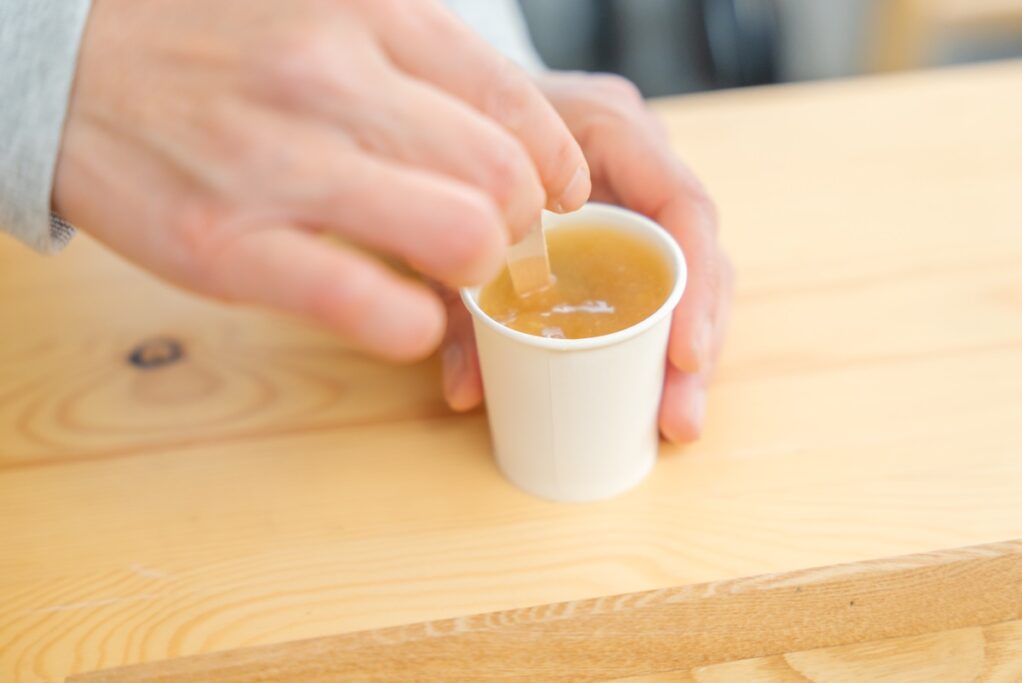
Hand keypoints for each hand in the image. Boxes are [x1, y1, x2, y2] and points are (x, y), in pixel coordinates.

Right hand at [54, 0, 590, 360]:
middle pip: (504, 179)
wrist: (68, 66)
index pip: (517, 106)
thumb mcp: (328, 17)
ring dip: (482, 278)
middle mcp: (332, 77)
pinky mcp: (227, 244)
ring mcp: (279, 163)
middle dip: (527, 234)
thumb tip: (513, 136)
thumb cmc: (218, 50)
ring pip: (461, 235)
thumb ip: (418, 65)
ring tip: (457, 281)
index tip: (556, 200)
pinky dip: (415, 326)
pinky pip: (370, 303)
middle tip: (507, 252)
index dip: (557, 170)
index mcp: (370, 15)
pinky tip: (408, 318)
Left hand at [441, 72, 732, 442]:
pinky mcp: (630, 228)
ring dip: (686, 356)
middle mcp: (643, 161)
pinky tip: (654, 396)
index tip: (685, 357)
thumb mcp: (456, 209)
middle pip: (700, 257)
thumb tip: (467, 394)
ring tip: (674, 423)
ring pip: (689, 279)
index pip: (684, 206)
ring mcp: (642, 195)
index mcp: (612, 130)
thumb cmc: (459, 141)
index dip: (695, 286)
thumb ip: (458, 295)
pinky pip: (660, 283)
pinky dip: (657, 339)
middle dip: (696, 345)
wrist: (452, 107)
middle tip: (680, 420)